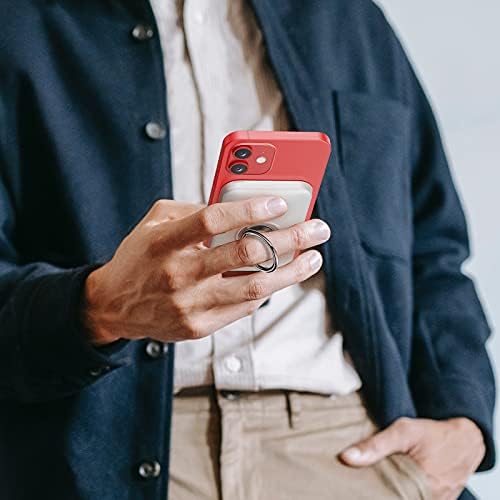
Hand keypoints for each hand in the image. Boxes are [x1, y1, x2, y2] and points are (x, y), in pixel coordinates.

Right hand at [83, 197, 330, 344]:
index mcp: (165, 242)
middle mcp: (180, 275)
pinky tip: (281, 277)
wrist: (114, 306)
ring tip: (313, 257)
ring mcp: (191, 305)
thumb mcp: (154, 223)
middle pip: (245, 255)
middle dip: (290, 238)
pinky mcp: (199, 326)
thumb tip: (238, 205)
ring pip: (255, 287)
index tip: (281, 202)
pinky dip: (267, 290)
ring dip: (291, 271)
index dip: (251, 208)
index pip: (214, 220)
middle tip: (316, 228)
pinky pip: (244, 307)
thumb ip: (192, 209)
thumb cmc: (140, 258)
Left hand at [340, 417, 485, 499]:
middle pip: (394, 498)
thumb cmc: (434, 433)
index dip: (371, 489)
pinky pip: (416, 499)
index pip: (387, 496)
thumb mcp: (403, 431)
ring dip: (393, 491)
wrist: (465, 439)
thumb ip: (375, 445)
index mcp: (422, 484)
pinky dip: (404, 492)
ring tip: (382, 476)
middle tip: (368, 478)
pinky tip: (396, 481)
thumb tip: (346, 457)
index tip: (358, 482)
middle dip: (381, 489)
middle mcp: (430, 498)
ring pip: (404, 499)